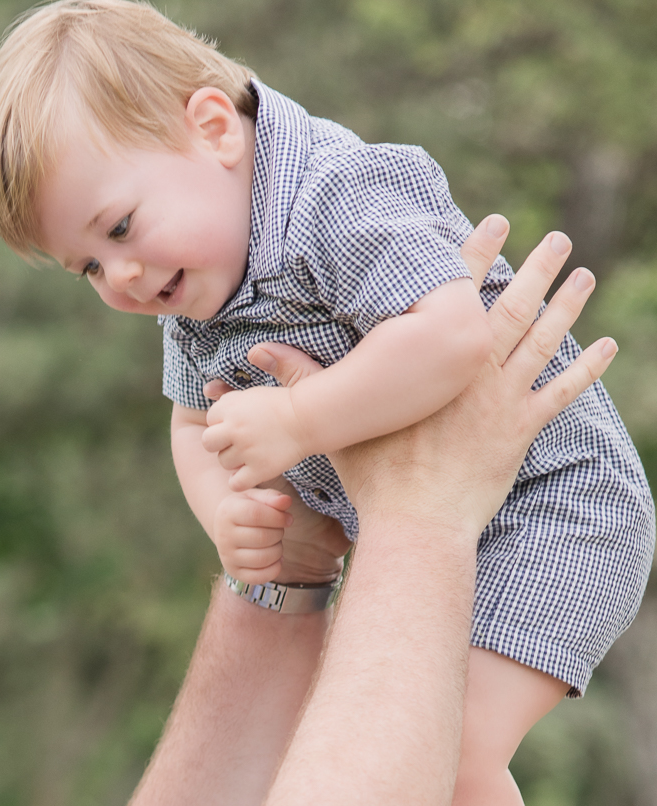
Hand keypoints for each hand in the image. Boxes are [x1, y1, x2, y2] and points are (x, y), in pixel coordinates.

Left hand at [201, 383, 307, 489]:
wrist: (310, 417)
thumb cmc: (283, 403)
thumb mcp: (253, 393)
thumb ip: (230, 397)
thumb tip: (208, 390)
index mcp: (231, 407)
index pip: (210, 419)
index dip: (222, 422)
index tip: (237, 424)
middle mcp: (235, 428)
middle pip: (208, 442)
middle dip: (219, 443)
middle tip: (236, 443)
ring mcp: (247, 450)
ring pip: (223, 462)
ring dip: (234, 460)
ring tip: (250, 454)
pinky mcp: (260, 469)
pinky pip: (236, 483)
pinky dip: (240, 481)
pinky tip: (251, 473)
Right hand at [211, 483, 291, 582]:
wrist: (226, 527)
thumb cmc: (246, 508)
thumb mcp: (255, 497)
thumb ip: (271, 497)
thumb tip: (286, 502)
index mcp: (227, 513)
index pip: (256, 515)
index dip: (277, 517)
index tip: (288, 518)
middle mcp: (223, 536)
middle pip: (262, 538)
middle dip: (279, 533)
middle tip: (279, 530)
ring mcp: (227, 557)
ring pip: (262, 558)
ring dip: (278, 550)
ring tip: (276, 543)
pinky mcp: (233, 573)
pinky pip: (259, 577)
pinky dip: (275, 568)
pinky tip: (277, 558)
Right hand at [238, 218, 613, 539]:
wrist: (417, 523)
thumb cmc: (376, 479)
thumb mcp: (337, 423)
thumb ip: (305, 379)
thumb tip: (258, 351)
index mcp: (433, 363)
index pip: (458, 296)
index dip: (477, 256)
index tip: (496, 223)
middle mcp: (473, 371)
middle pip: (511, 307)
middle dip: (536, 268)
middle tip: (557, 239)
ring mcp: (502, 398)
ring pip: (543, 341)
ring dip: (566, 306)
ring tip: (582, 276)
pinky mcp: (522, 430)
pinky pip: (563, 393)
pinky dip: (587, 369)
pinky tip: (606, 346)